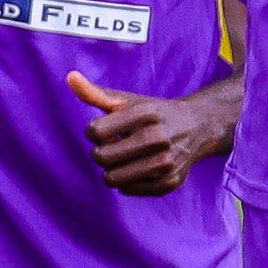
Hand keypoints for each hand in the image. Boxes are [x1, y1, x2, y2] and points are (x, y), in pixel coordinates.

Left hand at [67, 70, 221, 196]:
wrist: (197, 128)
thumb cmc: (153, 114)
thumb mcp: (127, 101)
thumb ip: (96, 93)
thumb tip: (70, 77)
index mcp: (145, 113)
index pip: (95, 131)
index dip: (93, 132)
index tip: (105, 130)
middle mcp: (159, 137)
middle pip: (101, 157)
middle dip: (100, 153)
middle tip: (113, 146)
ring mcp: (166, 162)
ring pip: (112, 178)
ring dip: (111, 170)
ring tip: (123, 159)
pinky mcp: (169, 182)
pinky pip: (127, 190)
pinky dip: (125, 181)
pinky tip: (137, 168)